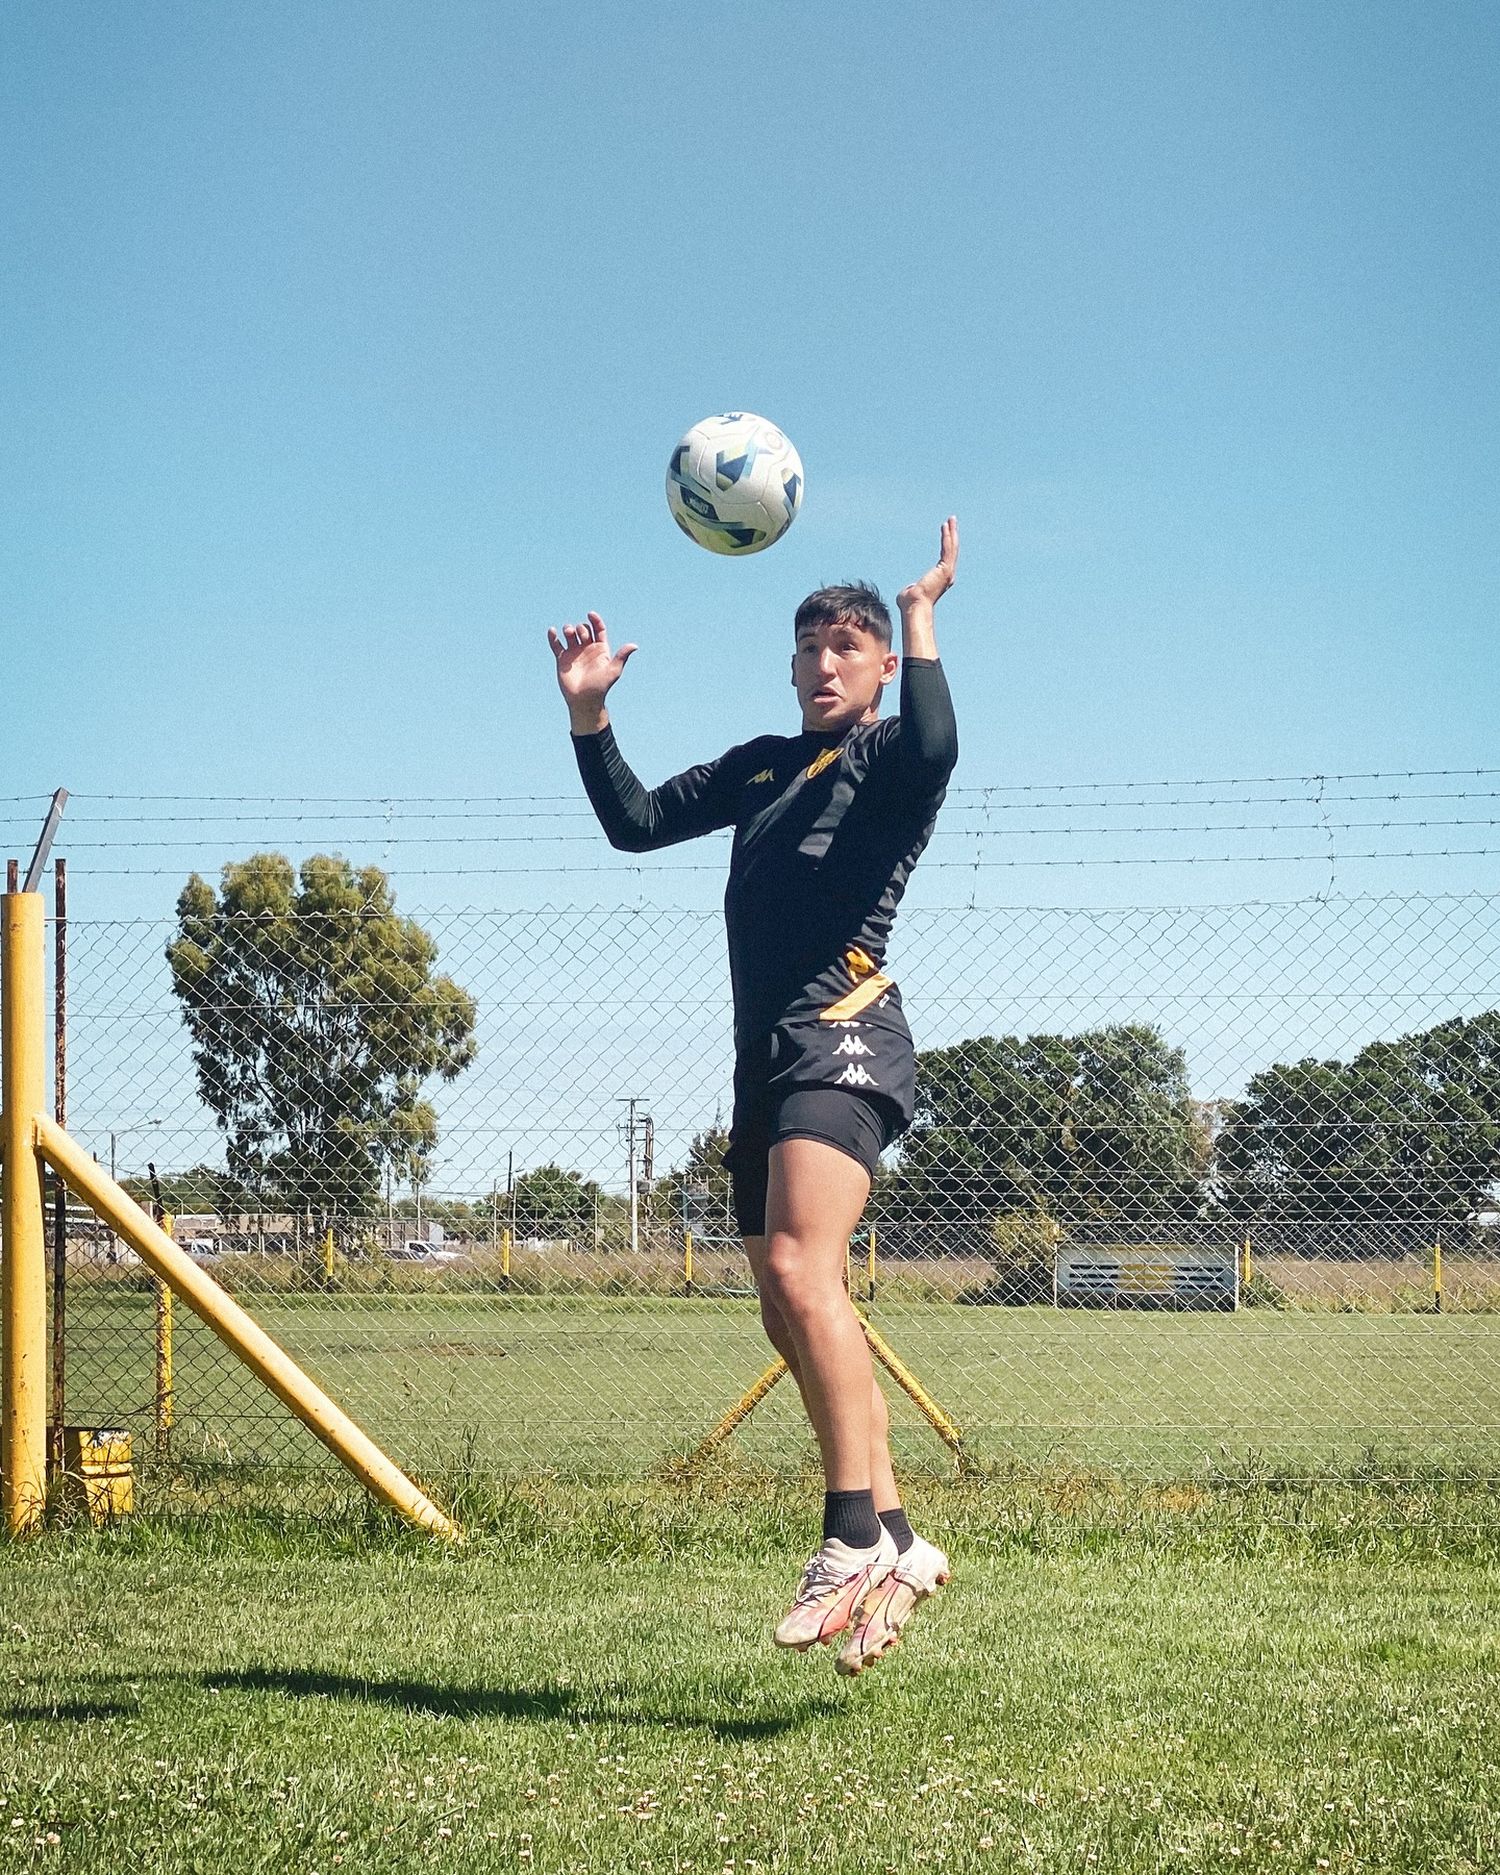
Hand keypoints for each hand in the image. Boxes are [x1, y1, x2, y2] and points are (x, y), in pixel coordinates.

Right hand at [547, 612, 637, 728]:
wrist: (584, 700)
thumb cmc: (600, 687)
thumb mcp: (613, 671)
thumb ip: (622, 657)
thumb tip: (634, 646)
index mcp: (600, 649)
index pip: (598, 629)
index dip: (595, 620)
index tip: (590, 614)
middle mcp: (587, 649)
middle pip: (583, 629)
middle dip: (581, 627)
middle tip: (580, 635)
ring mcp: (574, 653)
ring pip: (570, 634)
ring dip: (568, 629)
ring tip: (569, 633)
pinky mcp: (562, 659)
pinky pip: (556, 645)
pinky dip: (553, 637)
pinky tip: (552, 631)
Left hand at [897, 516, 958, 613]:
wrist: (914, 607)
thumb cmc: (910, 603)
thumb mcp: (910, 592)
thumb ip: (912, 588)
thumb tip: (909, 589)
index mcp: (940, 580)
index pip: (946, 558)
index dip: (946, 545)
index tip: (946, 533)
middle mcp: (947, 575)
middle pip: (952, 551)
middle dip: (952, 535)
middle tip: (953, 522)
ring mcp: (947, 572)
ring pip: (952, 548)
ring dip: (952, 532)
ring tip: (952, 519)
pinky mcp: (945, 569)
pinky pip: (947, 549)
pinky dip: (947, 537)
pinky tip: (946, 526)